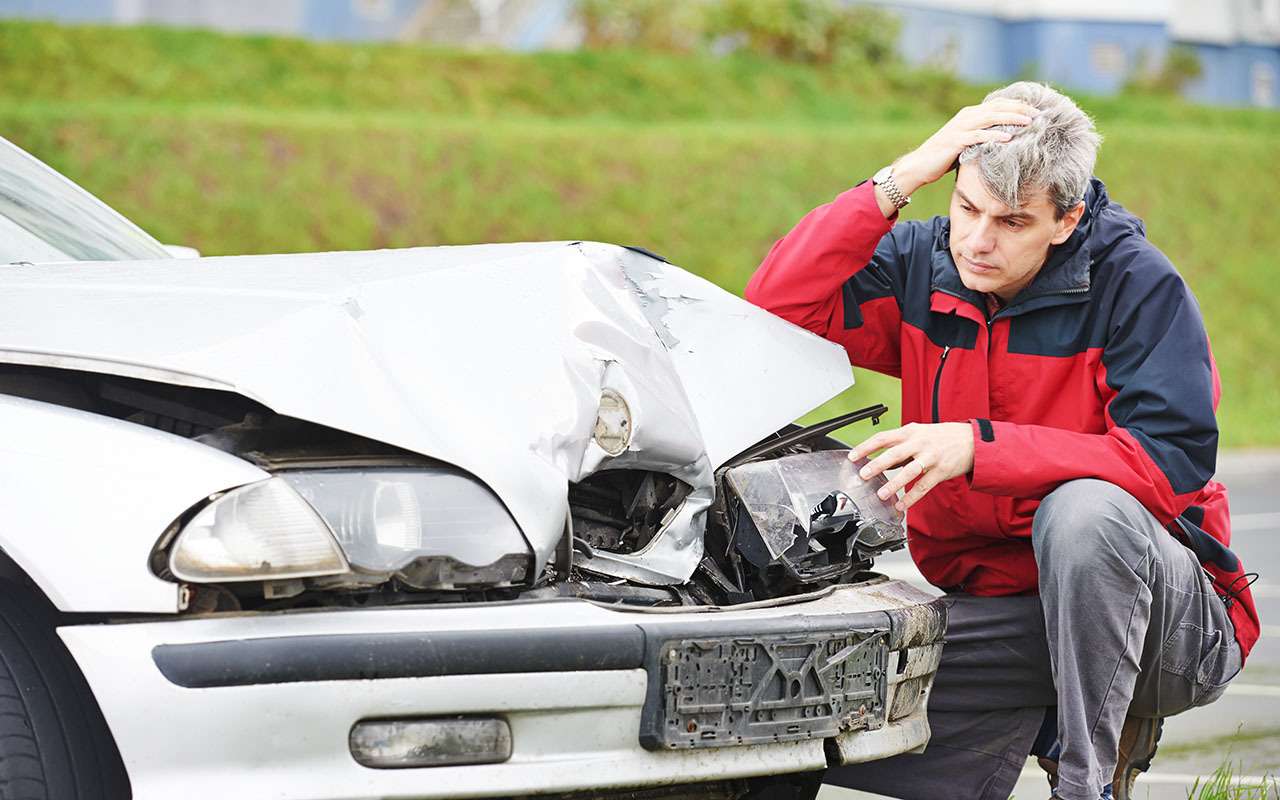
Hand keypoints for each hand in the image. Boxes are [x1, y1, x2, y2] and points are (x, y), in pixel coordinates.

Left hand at [848, 422, 974, 510]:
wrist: (972, 440)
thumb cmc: (941, 437)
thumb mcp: (918, 433)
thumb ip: (899, 445)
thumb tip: (878, 458)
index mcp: (910, 432)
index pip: (883, 437)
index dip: (866, 447)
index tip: (852, 456)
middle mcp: (919, 443)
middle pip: (894, 453)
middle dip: (877, 464)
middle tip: (863, 474)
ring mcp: (931, 457)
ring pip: (909, 471)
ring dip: (894, 483)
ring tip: (881, 494)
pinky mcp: (941, 471)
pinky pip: (924, 486)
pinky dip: (912, 497)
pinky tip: (902, 505)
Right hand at [889, 99, 1038, 197]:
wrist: (919, 165)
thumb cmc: (943, 157)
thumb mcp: (966, 143)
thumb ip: (981, 138)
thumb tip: (1004, 141)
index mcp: (969, 115)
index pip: (998, 105)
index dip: (1017, 105)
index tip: (1036, 109)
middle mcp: (966, 117)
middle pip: (998, 108)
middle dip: (1020, 109)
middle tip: (1039, 113)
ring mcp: (960, 128)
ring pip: (991, 118)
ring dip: (1012, 119)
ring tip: (1029, 122)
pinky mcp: (955, 141)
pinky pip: (979, 136)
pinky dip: (994, 136)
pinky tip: (1009, 138)